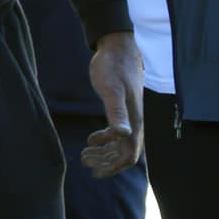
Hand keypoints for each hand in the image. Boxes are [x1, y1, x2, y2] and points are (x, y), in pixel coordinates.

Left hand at [83, 32, 144, 177]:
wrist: (117, 47)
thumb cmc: (114, 67)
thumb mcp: (112, 90)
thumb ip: (117, 112)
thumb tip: (122, 135)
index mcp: (135, 122)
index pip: (129, 155)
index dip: (113, 167)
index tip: (94, 171)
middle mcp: (134, 122)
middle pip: (124, 154)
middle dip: (105, 162)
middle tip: (84, 161)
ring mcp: (129, 116)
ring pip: (120, 145)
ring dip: (104, 153)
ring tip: (84, 155)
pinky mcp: (121, 109)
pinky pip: (116, 134)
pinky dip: (104, 141)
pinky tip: (91, 140)